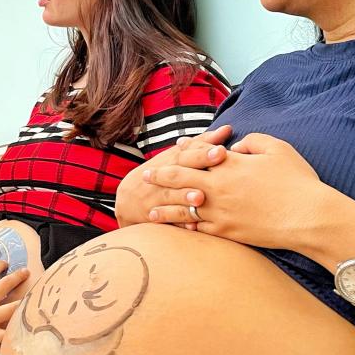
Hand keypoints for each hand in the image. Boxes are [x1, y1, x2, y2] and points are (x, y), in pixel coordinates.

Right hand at [114, 126, 230, 226]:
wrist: (127, 200)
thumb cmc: (160, 173)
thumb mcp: (175, 157)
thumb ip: (202, 144)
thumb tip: (228, 128)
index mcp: (170, 161)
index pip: (186, 154)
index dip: (203, 153)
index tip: (222, 150)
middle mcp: (163, 178)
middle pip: (180, 172)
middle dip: (198, 167)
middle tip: (218, 164)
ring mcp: (156, 198)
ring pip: (171, 197)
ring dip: (185, 197)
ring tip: (200, 197)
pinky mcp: (154, 217)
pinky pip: (167, 221)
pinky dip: (179, 223)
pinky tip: (193, 226)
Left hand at [143, 132, 338, 252]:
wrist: (308, 217)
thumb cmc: (297, 181)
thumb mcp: (277, 148)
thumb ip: (252, 141)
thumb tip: (235, 146)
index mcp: (229, 164)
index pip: (198, 154)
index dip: (184, 151)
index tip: (174, 149)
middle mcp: (218, 187)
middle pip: (180, 180)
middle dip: (160, 178)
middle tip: (146, 178)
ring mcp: (219, 212)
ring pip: (182, 209)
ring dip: (164, 207)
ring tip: (151, 210)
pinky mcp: (226, 232)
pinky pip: (198, 229)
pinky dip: (185, 227)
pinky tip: (177, 228)